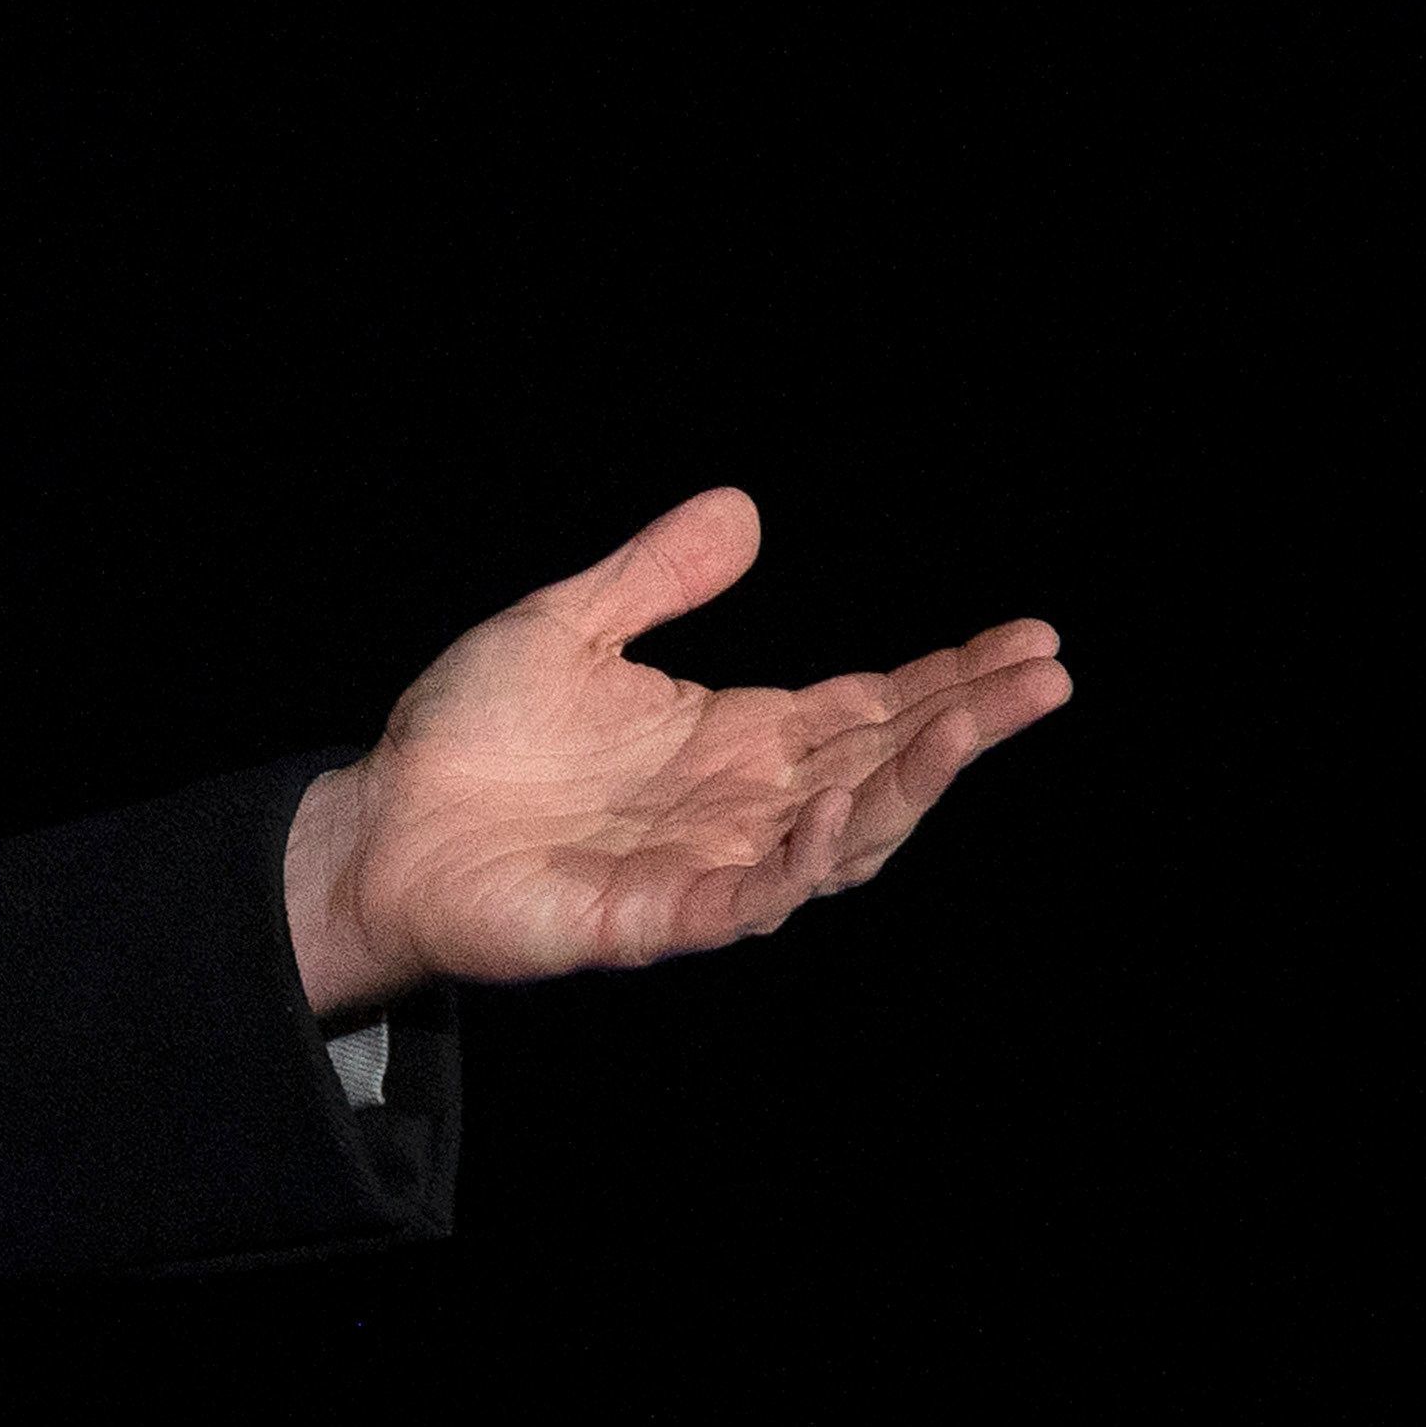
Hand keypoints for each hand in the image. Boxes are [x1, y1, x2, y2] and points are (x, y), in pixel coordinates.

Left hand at [285, 488, 1069, 1015]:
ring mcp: (707, 866)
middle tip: (1045, 675)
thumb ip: (655, 577)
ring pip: (840, 838)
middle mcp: (741, 805)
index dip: (951, 679)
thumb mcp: (564, 628)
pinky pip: (747, 899)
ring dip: (909, 788)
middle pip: (882, 766)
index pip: (870, 707)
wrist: (380, 824)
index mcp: (734, 738)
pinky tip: (839, 816)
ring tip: (967, 729)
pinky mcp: (653, 919)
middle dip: (966, 724)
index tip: (1030, 640)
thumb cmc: (468, 738)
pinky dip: (799, 863)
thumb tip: (744, 507)